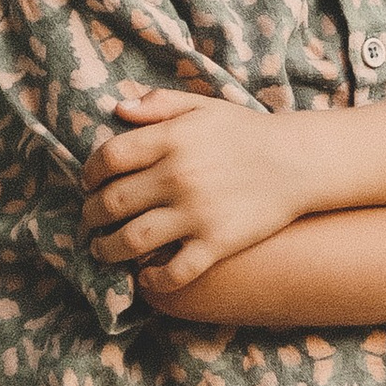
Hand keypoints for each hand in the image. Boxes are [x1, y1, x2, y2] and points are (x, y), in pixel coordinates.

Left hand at [84, 88, 310, 292]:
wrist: (298, 162)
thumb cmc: (246, 132)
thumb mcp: (202, 106)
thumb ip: (159, 104)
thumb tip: (117, 109)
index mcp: (171, 139)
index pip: (109, 158)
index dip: (89, 174)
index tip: (88, 184)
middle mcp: (178, 177)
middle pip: (112, 202)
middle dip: (91, 215)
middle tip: (90, 221)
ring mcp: (196, 214)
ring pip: (132, 241)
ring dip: (108, 250)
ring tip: (103, 250)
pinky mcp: (216, 244)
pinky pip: (174, 271)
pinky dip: (153, 280)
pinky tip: (145, 277)